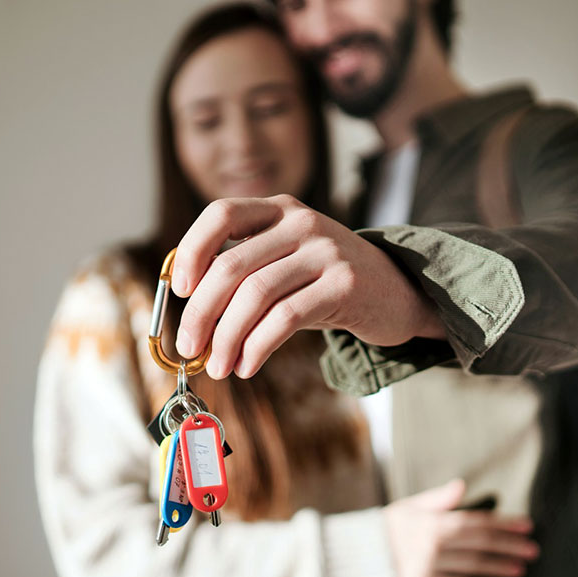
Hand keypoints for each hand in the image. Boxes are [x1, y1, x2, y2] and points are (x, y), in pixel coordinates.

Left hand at [171, 194, 443, 378]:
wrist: (397, 293)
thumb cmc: (325, 284)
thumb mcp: (285, 264)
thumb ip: (244, 275)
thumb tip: (190, 319)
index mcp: (279, 209)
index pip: (222, 213)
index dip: (192, 249)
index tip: (180, 290)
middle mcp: (301, 222)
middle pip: (231, 265)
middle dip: (201, 312)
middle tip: (188, 346)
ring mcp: (326, 250)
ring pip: (255, 295)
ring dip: (227, 338)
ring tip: (218, 366)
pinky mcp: (345, 284)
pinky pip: (286, 318)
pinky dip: (257, 347)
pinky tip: (247, 366)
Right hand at [385, 480, 538, 576]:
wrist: (359, 557)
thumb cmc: (385, 530)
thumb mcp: (408, 509)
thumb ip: (437, 499)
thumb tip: (461, 485)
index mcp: (432, 522)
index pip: (477, 522)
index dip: (504, 524)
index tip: (527, 526)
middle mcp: (433, 545)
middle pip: (480, 545)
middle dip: (509, 546)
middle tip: (532, 549)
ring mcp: (430, 568)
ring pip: (473, 567)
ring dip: (499, 568)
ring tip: (519, 569)